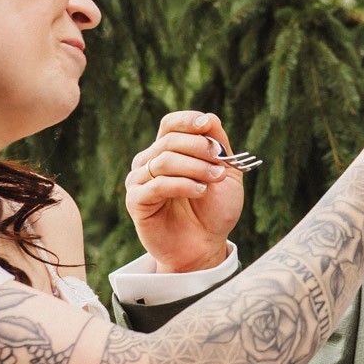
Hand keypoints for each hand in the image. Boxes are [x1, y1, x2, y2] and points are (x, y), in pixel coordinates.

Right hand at [125, 111, 245, 271]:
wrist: (205, 247)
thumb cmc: (214, 211)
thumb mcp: (227, 173)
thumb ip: (219, 145)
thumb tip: (209, 117)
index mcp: (169, 151)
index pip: (170, 124)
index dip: (187, 121)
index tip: (206, 125)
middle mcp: (150, 162)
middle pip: (169, 140)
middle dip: (199, 148)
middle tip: (220, 162)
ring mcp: (140, 181)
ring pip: (163, 160)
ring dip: (195, 167)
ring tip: (214, 179)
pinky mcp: (136, 201)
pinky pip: (156, 185)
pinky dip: (182, 184)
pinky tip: (200, 191)